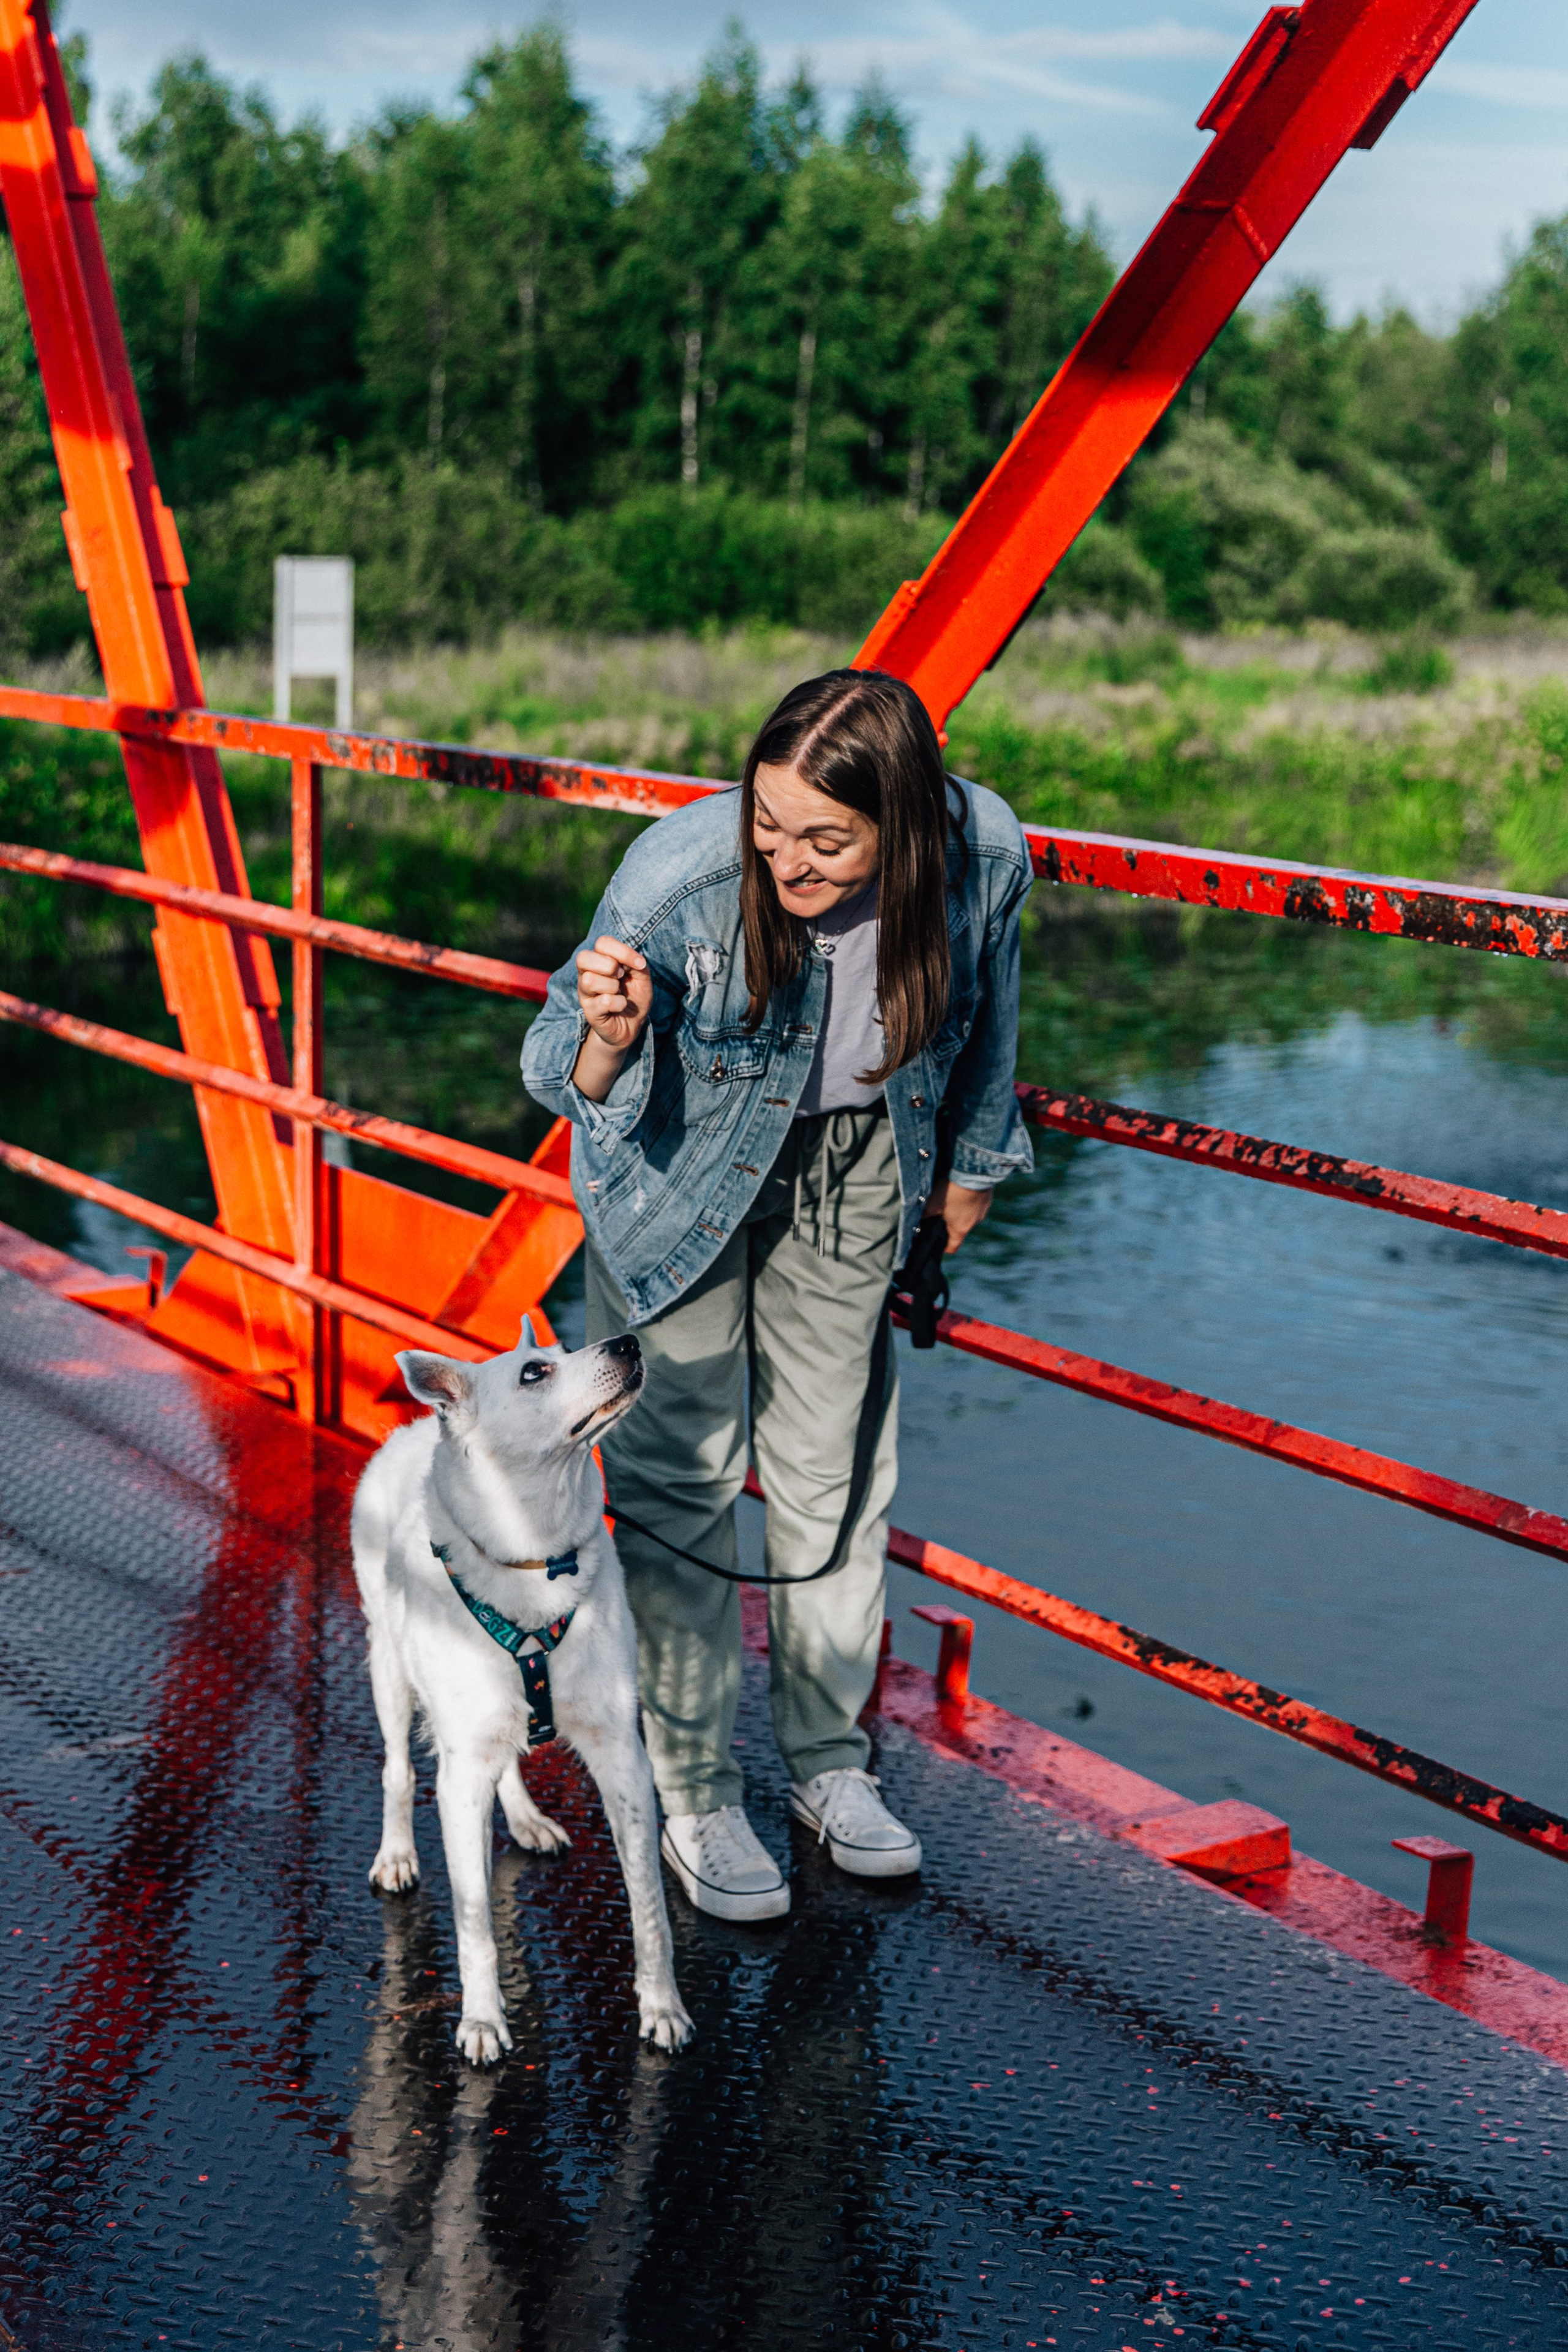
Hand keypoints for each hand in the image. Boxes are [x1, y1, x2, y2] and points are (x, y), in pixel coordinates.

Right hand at [572, 935, 651, 1101]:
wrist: (632, 1026)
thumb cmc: (634, 998)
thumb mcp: (642, 979)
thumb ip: (638, 965)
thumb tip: (636, 961)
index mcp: (599, 961)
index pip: (602, 942)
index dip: (622, 950)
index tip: (639, 964)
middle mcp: (586, 974)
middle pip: (583, 957)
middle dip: (609, 966)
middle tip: (621, 978)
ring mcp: (585, 994)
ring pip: (589, 980)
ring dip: (612, 986)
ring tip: (619, 993)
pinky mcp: (590, 1012)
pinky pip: (602, 1001)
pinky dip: (618, 1003)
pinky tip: (621, 1006)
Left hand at [925, 1178, 991, 1252]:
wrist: (974, 1172)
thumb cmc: (952, 1191)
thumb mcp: (932, 1203)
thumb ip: (925, 1215)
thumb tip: (918, 1221)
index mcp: (960, 1229)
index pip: (953, 1247)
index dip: (944, 1247)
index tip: (937, 1241)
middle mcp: (975, 1223)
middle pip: (960, 1228)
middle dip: (950, 1222)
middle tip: (940, 1210)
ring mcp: (983, 1210)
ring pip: (969, 1214)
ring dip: (960, 1208)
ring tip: (952, 1195)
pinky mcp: (988, 1197)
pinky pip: (977, 1202)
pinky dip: (969, 1198)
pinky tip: (962, 1188)